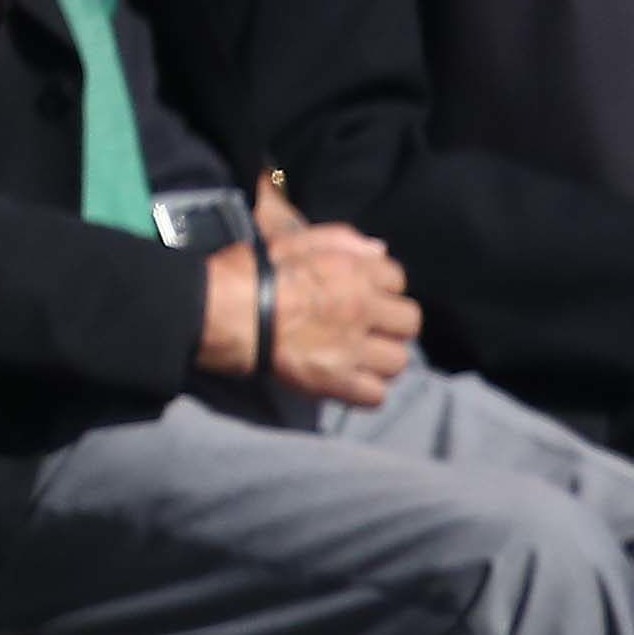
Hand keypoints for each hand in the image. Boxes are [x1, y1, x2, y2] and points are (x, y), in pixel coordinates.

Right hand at [198, 223, 415, 404]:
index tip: (363, 293)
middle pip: (409, 322)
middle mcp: (362, 309)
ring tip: (359, 358)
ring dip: (382, 360)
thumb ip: (341, 238)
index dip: (380, 286)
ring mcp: (352, 348)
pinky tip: (349, 382)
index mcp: (354, 272)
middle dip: (391, 324)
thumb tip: (379, 250)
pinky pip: (375, 396)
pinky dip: (366, 391)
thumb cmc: (252, 271)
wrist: (223, 312)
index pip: (397, 279)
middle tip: (368, 328)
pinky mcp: (336, 381)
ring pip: (398, 361)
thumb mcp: (293, 240)